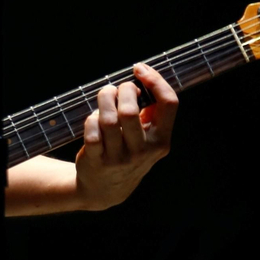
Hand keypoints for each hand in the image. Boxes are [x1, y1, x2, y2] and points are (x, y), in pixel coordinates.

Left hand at [75, 62, 177, 210]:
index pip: (169, 104)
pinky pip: (92, 132)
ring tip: (104, 96)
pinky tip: (94, 119)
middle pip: (130, 110)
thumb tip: (141, 79)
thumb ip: (150, 113)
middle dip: (121, 91)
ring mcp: (120, 158)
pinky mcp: (98, 161)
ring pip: (108, 120)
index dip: (156, 81)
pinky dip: (91, 119)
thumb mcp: (148, 138)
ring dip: (103, 100)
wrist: (106, 189)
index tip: (140, 69)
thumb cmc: (129, 151)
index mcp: (161, 141)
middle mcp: (143, 151)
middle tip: (117, 89)